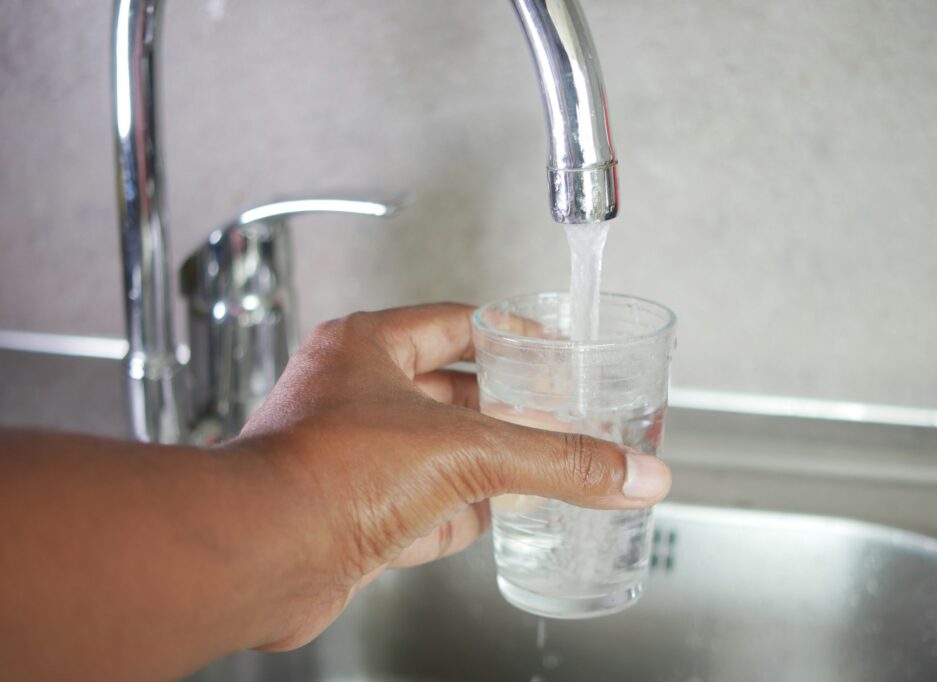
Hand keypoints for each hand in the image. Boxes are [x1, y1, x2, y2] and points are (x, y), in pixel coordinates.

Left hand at [232, 303, 671, 649]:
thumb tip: (630, 472)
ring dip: (484, 465)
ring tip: (536, 468)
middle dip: (507, 409)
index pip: (457, 324)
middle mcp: (353, 397)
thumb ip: (557, 462)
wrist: (255, 559)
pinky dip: (456, 514)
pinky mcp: (349, 512)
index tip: (551, 350)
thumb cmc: (320, 476)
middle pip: (452, 392)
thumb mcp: (465, 454)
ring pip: (436, 452)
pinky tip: (486, 522)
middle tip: (557, 417)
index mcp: (368, 349)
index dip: (511, 335)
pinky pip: (419, 504)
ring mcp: (349, 456)